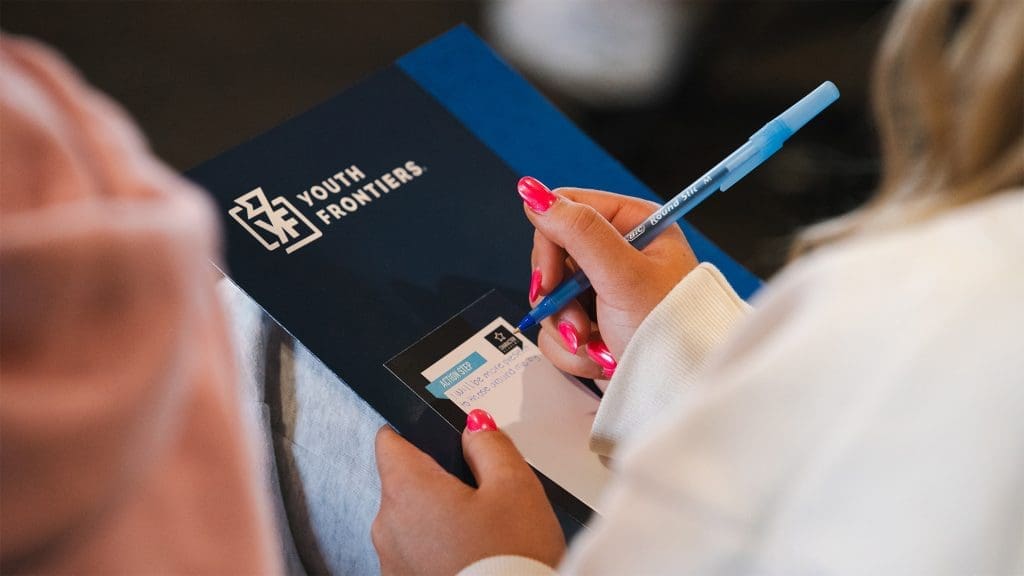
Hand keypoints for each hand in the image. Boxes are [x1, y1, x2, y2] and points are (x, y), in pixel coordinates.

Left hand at [372, 410, 565, 575]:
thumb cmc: (508, 564)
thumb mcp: (516, 488)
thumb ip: (490, 446)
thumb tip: (475, 428)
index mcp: (407, 490)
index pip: (390, 440)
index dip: (417, 431)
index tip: (442, 437)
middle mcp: (387, 526)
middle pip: (405, 483)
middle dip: (440, 482)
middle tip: (484, 493)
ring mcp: (392, 563)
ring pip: (413, 522)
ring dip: (441, 521)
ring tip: (486, 533)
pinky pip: (418, 556)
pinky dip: (441, 552)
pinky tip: (475, 559)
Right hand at [519, 177, 697, 378]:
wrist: (681, 387)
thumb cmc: (671, 327)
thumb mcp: (623, 275)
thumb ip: (579, 231)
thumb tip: (533, 191)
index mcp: (633, 223)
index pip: (566, 210)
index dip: (550, 245)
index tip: (548, 280)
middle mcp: (617, 252)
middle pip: (552, 258)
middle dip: (560, 300)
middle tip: (579, 324)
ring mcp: (603, 290)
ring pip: (551, 299)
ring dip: (567, 330)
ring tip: (598, 346)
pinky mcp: (594, 322)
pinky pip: (558, 329)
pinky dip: (574, 350)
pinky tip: (601, 357)